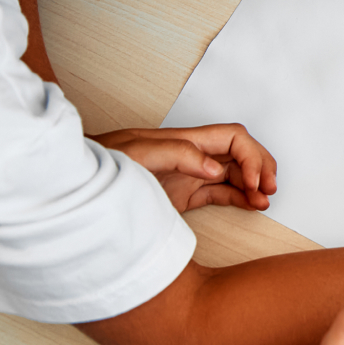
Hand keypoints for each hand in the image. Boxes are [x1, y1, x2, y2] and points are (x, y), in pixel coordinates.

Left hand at [93, 124, 276, 211]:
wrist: (73, 186)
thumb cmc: (101, 164)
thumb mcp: (136, 154)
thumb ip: (177, 154)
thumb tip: (213, 167)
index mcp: (185, 140)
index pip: (233, 139)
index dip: (251, 157)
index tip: (255, 182)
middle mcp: (191, 155)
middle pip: (240, 154)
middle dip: (261, 168)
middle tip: (270, 190)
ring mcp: (188, 175)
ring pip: (233, 174)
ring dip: (253, 185)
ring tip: (264, 202)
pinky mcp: (182, 195)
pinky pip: (219, 192)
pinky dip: (239, 198)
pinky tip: (250, 205)